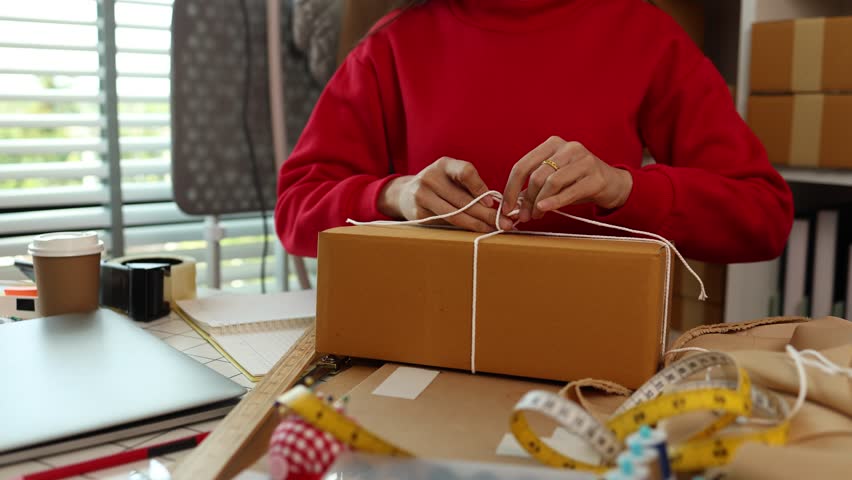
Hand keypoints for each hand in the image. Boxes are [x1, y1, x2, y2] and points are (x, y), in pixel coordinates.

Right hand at [378, 157, 513, 231]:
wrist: (406, 194)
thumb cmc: (440, 185)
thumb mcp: (452, 177)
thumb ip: (471, 186)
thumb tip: (499, 205)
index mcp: (443, 164)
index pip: (465, 172)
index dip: (480, 188)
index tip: (493, 203)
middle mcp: (430, 177)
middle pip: (463, 199)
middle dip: (487, 214)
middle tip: (505, 224)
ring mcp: (422, 196)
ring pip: (455, 214)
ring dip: (477, 224)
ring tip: (493, 229)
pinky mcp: (418, 214)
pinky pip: (445, 223)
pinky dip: (463, 229)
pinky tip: (476, 231)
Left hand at [502, 136, 632, 221]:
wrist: (613, 184)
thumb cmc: (578, 182)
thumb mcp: (554, 180)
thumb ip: (533, 189)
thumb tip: (511, 208)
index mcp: (552, 144)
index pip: (522, 166)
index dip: (511, 188)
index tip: (506, 208)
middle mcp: (568, 148)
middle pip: (536, 176)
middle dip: (526, 200)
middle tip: (524, 216)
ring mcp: (583, 160)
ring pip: (551, 182)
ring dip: (539, 203)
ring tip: (537, 215)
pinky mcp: (596, 177)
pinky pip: (569, 191)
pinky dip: (554, 202)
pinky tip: (544, 209)